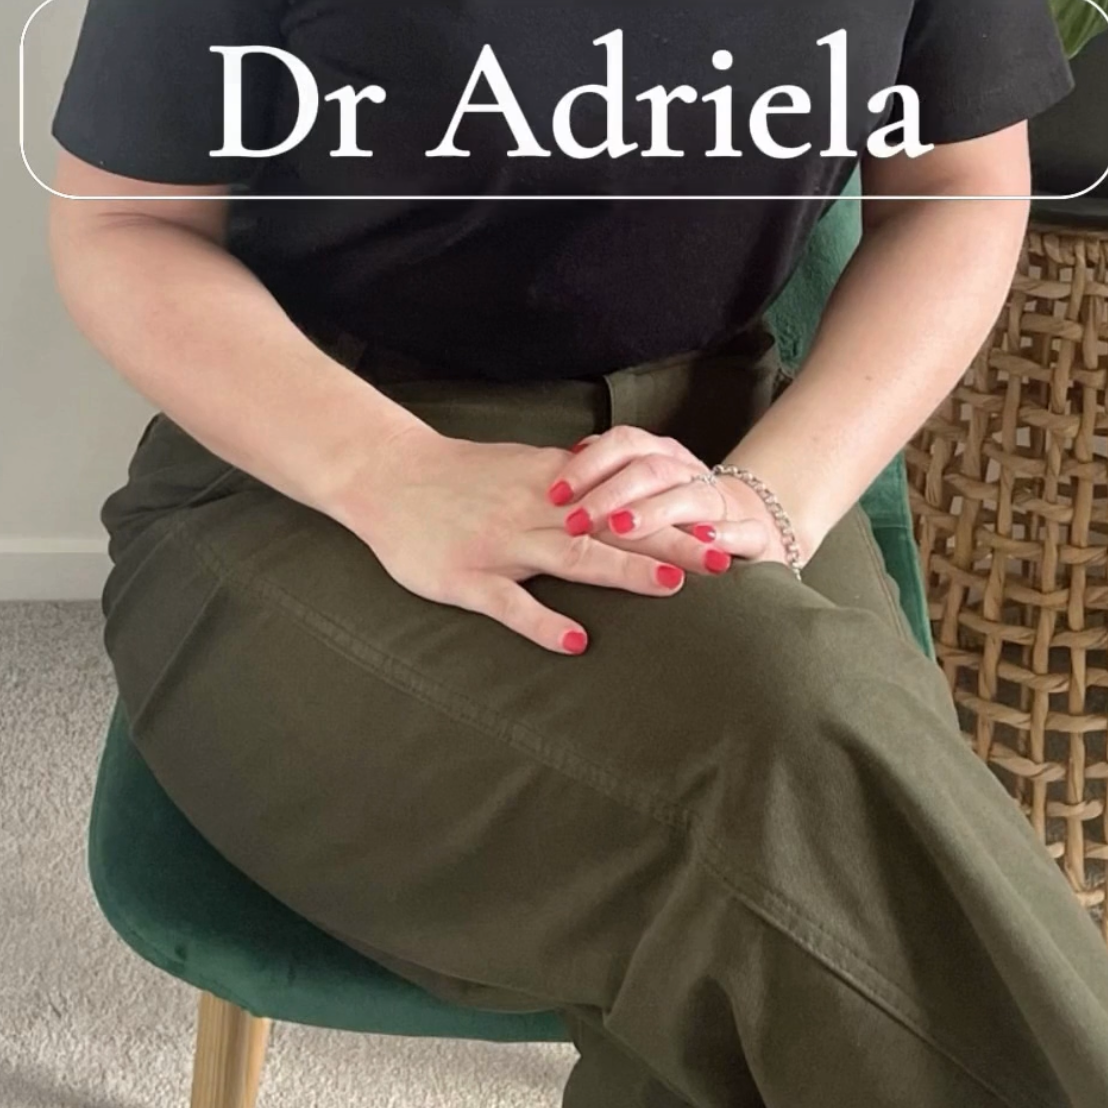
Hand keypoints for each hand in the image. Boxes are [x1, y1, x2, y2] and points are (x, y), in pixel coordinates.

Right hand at [347, 419, 743, 657]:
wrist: (385, 473)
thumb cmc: (455, 475)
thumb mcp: (517, 466)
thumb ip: (567, 480)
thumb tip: (617, 487)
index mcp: (551, 486)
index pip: (624, 500)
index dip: (673, 514)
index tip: (721, 527)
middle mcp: (534, 512)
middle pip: (613, 526)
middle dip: (669, 542)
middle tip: (722, 560)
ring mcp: (501, 545)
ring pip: (571, 557)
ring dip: (622, 570)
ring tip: (671, 586)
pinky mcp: (466, 579)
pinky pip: (509, 604)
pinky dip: (543, 622)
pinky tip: (577, 641)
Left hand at [553, 427, 807, 569]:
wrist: (747, 526)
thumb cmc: (673, 512)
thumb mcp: (639, 491)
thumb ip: (605, 478)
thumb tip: (557, 466)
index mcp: (659, 455)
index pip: (621, 444)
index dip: (588, 465)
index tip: (555, 493)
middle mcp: (688, 472)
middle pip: (648, 468)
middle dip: (611, 493)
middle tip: (578, 520)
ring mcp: (721, 500)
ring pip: (688, 494)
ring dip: (655, 511)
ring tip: (624, 527)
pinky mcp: (754, 534)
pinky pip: (744, 529)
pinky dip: (724, 535)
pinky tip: (704, 542)